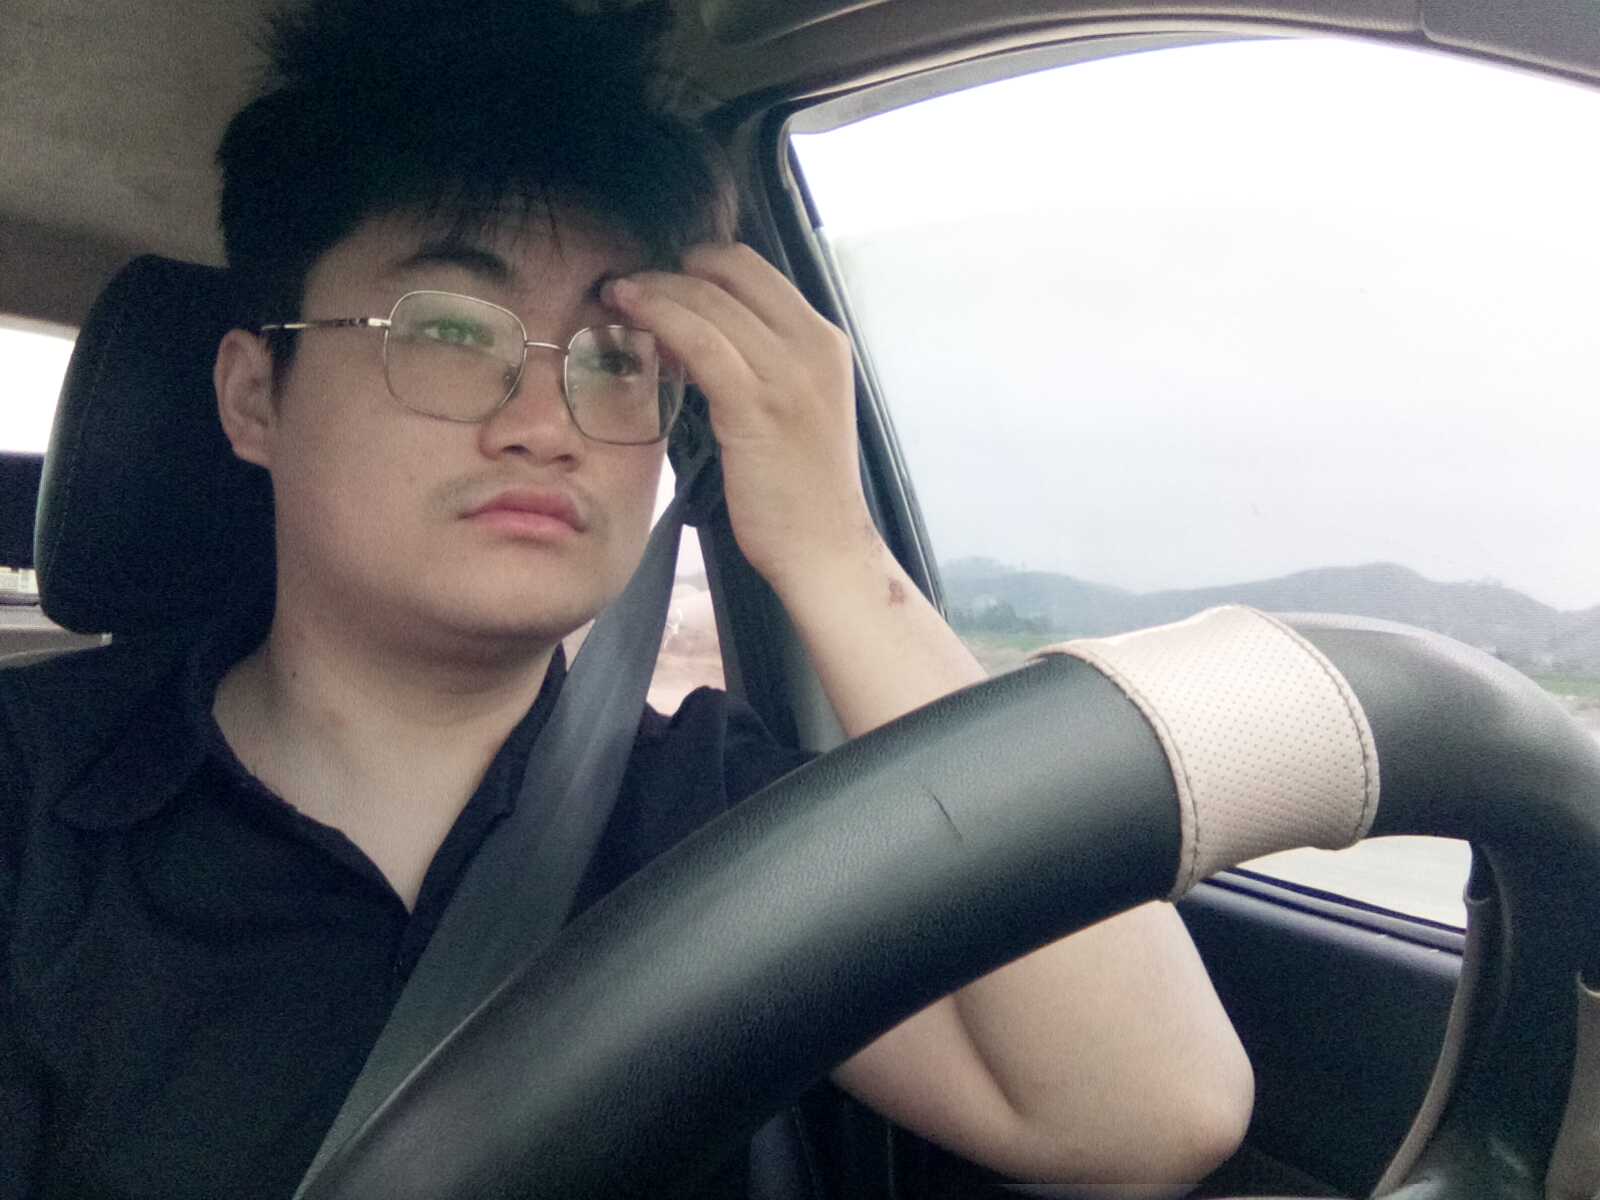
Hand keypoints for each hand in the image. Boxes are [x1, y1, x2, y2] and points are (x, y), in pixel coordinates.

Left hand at [604, 243, 875, 594]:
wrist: (823, 546)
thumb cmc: (800, 487)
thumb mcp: (796, 405)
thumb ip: (765, 362)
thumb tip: (709, 331)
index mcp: (823, 339)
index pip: (754, 269)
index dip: (701, 261)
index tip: (662, 277)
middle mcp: (813, 344)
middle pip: (730, 272)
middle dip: (671, 268)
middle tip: (629, 283)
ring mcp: (788, 374)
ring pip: (709, 301)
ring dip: (655, 288)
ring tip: (618, 294)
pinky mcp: (756, 406)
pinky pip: (700, 341)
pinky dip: (660, 318)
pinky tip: (632, 317)